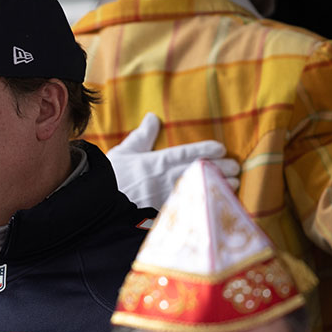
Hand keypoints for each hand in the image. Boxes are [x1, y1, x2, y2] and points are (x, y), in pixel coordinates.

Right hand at [106, 112, 239, 209]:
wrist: (96, 205)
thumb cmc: (109, 177)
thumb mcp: (123, 152)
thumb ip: (141, 136)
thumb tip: (152, 117)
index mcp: (154, 162)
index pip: (185, 153)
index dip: (205, 149)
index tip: (221, 148)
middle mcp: (163, 179)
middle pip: (198, 171)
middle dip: (220, 169)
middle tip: (235, 167)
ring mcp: (165, 198)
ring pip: (198, 190)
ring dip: (218, 187)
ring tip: (234, 184)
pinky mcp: (164, 214)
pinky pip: (190, 208)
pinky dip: (205, 205)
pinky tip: (217, 204)